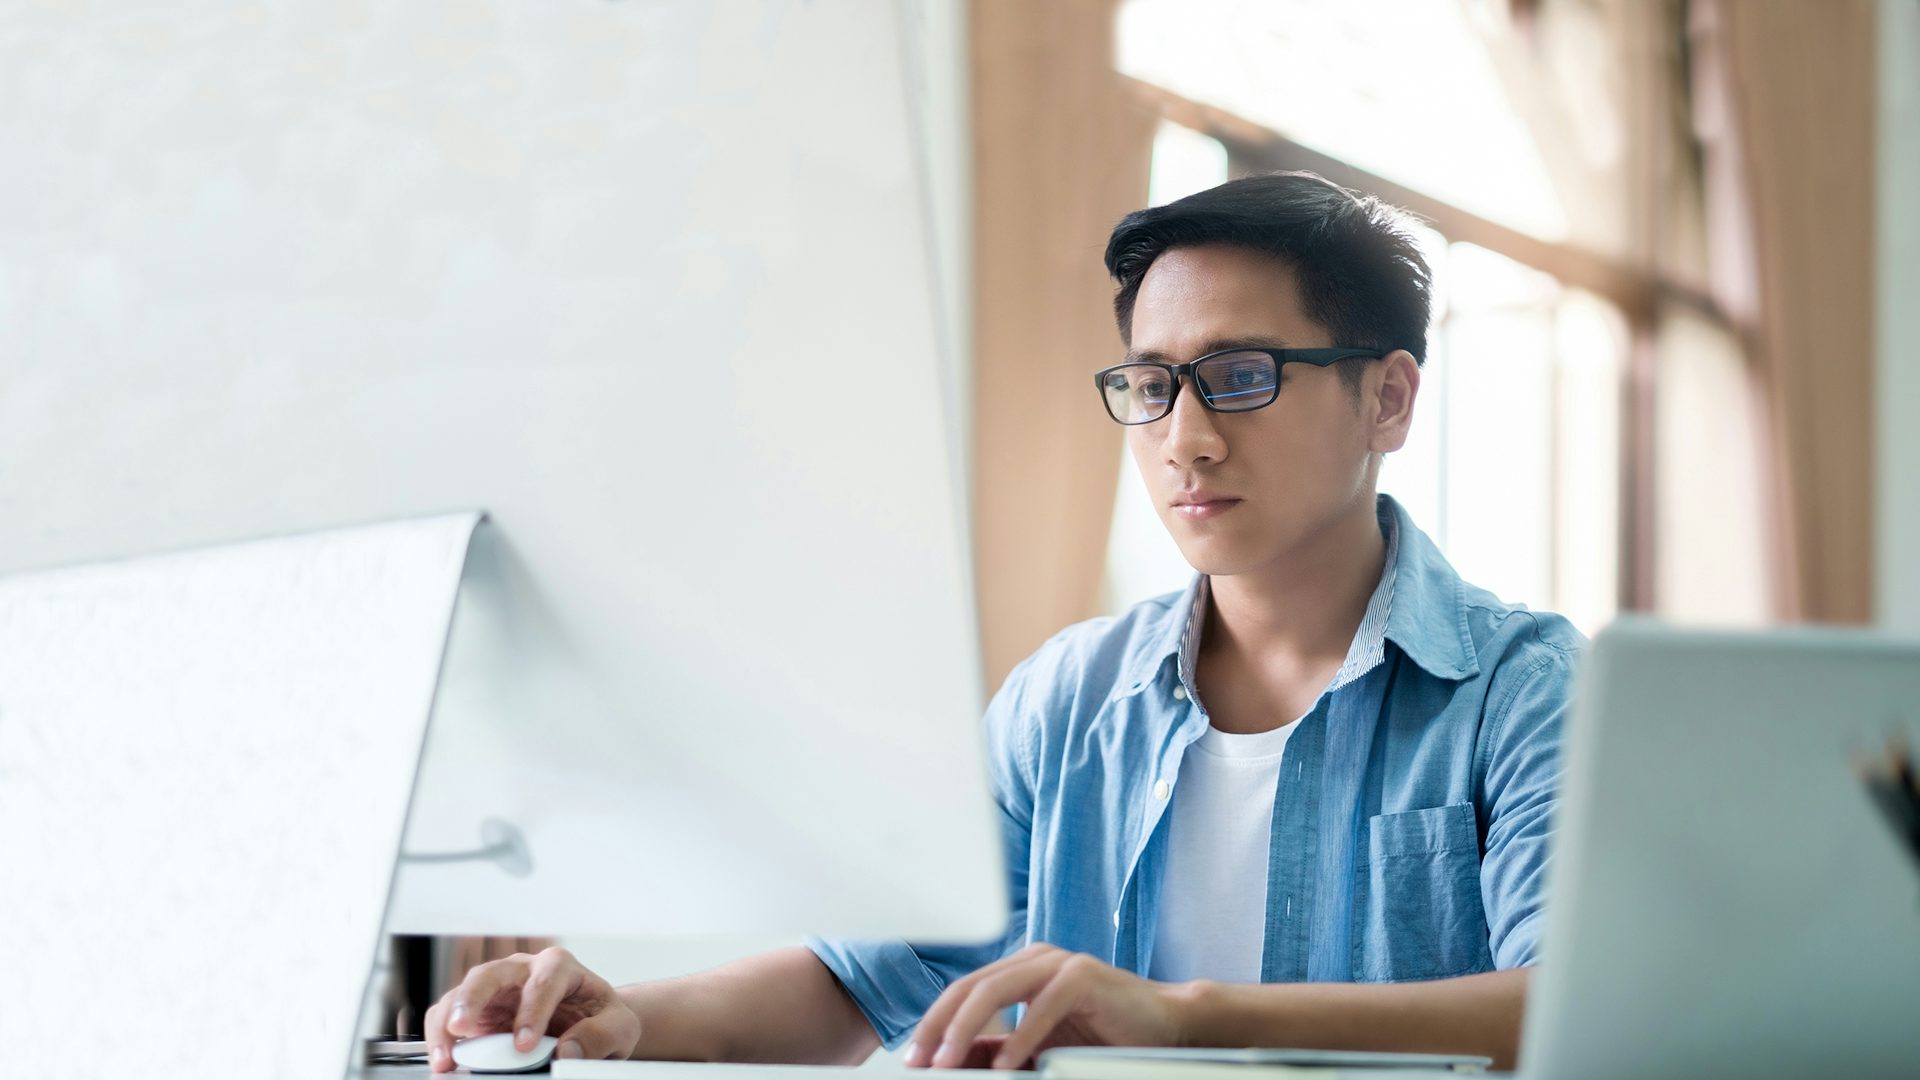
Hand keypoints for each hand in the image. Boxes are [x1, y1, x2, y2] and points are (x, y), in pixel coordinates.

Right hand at [423, 945, 640, 1071]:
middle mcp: (522, 971)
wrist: (589, 1022)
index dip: (532, 1012)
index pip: (543, 982)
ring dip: (448, 1022)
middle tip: (462, 1027)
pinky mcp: (478, 1010)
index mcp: (559, 967)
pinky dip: (441, 1035)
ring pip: (462, 993)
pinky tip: (443, 1059)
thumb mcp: (619, 1027)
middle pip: (490, 974)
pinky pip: (450, 1014)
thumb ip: (601, 1035)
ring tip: (445, 1057)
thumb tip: (567, 1051)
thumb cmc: (601, 1019)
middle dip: (473, 999)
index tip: (524, 1045)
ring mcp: (496, 989)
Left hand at [904, 944, 1193, 1070]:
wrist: (1164, 1026)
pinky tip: (1006, 1066)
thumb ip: (1000, 1050)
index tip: (914, 1058)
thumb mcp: (1039, 1046)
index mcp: (1019, 970)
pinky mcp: (1084, 975)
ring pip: (996, 990)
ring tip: (948, 1063)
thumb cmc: (1102, 1036)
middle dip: (939, 1026)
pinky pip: (1042, 1007)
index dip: (934, 1023)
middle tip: (920, 1061)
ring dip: (967, 1031)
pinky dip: (1021, 1038)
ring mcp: (1059, 962)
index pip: (963, 992)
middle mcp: (1034, 959)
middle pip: (971, 988)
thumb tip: (953, 1062)